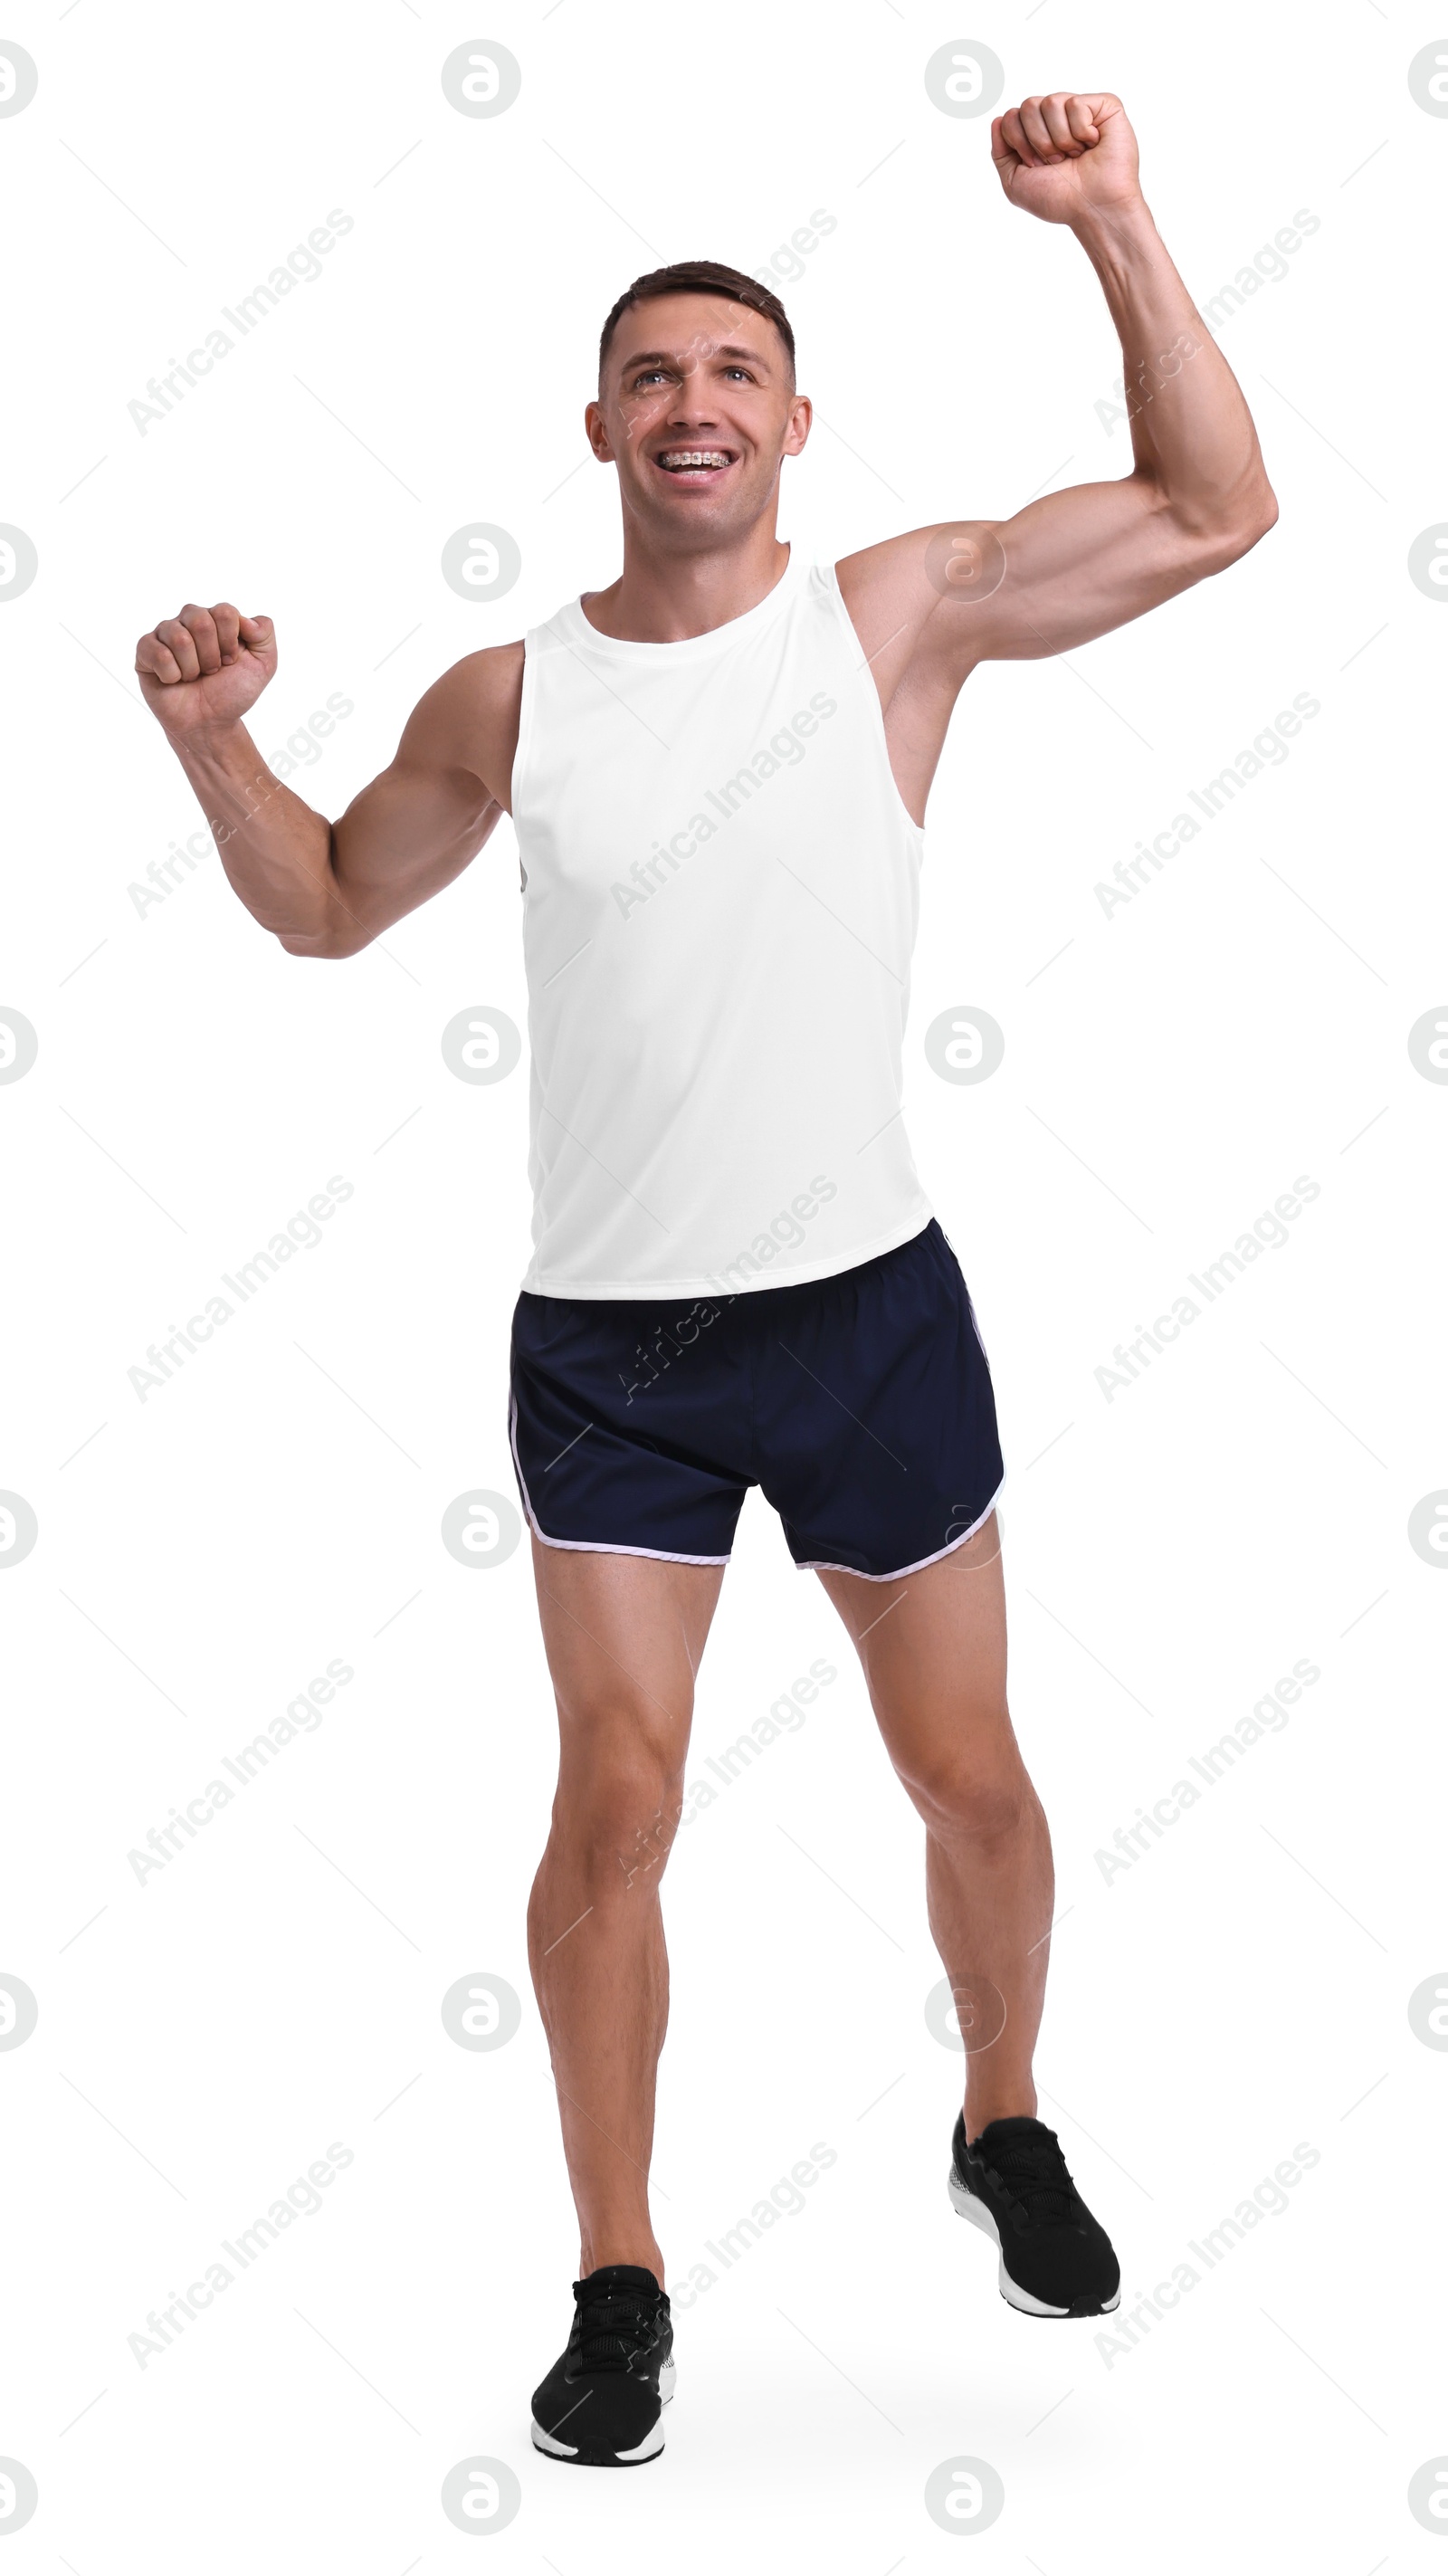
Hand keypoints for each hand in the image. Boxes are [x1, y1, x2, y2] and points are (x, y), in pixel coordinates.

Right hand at [134, 600, 276, 738]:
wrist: (210, 724)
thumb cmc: (232, 693)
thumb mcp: (263, 665)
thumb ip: (264, 632)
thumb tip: (246, 620)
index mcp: (215, 619)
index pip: (224, 612)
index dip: (230, 642)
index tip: (230, 661)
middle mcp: (188, 620)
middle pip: (200, 621)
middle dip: (211, 656)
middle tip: (211, 672)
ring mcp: (165, 634)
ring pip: (179, 637)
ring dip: (192, 668)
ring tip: (193, 677)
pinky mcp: (145, 651)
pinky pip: (158, 653)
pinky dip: (172, 675)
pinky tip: (174, 681)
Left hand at [991, 93, 1140, 226]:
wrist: (1093, 209)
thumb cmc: (1058, 200)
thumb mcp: (1015, 183)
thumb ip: (1000, 152)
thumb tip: (998, 119)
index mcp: (1037, 133)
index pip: (1012, 117)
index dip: (1019, 143)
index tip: (1036, 167)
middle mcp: (1056, 118)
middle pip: (1028, 105)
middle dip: (1038, 141)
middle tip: (1057, 162)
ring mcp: (1080, 110)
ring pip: (1050, 102)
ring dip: (1059, 139)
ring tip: (1076, 155)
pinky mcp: (1104, 105)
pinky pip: (1076, 104)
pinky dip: (1081, 132)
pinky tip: (1093, 144)